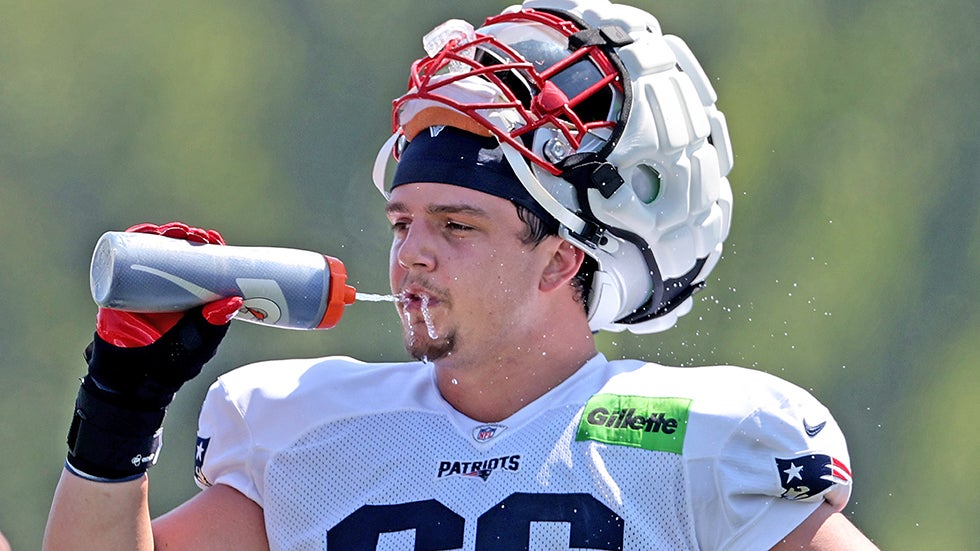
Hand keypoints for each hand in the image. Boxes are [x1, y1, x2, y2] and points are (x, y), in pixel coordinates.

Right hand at [66, 222, 242, 480]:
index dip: (208, 248)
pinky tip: (146, 232)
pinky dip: (134, 240)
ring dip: (165, 234)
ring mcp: (142, 284)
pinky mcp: (119, 287)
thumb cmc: (170, 366)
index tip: (215, 240)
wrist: (131, 385)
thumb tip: (233, 300)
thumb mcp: (197, 344)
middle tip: (197, 236)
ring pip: (153, 249)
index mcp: (191, 296)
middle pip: (178, 250)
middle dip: (187, 236)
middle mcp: (167, 286)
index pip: (201, 263)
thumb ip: (211, 327)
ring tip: (175, 232)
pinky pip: (125, 258)